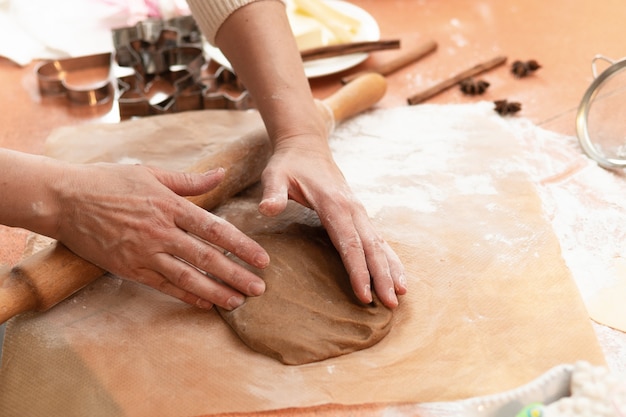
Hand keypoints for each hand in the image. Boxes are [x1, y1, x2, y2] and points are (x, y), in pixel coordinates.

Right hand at [53, 163, 268, 309]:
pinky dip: (185, 296)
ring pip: (187, 277)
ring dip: (215, 291)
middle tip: (259, 288)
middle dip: (236, 274)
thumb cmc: (108, 181)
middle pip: (207, 257)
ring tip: (238, 302)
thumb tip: (222, 174)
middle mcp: (161, 232)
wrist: (63, 199)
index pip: (215, 229)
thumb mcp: (151, 173)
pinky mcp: (128, 268)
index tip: (262, 258)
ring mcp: (144, 252)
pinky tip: (204, 304)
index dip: (242, 246)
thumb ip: (190, 180)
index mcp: (170, 206)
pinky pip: (162, 286)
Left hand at [257, 135, 406, 308]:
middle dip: (382, 277)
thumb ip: (273, 193)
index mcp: (334, 204)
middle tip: (390, 305)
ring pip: (380, 244)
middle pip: (371, 248)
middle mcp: (353, 209)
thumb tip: (267, 209)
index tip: (363, 295)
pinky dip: (389, 259)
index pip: (349, 243)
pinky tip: (396, 276)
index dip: (358, 270)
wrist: (306, 145)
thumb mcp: (275, 175)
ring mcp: (359, 211)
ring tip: (400, 295)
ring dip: (391, 270)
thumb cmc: (288, 164)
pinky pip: (378, 240)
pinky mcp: (359, 214)